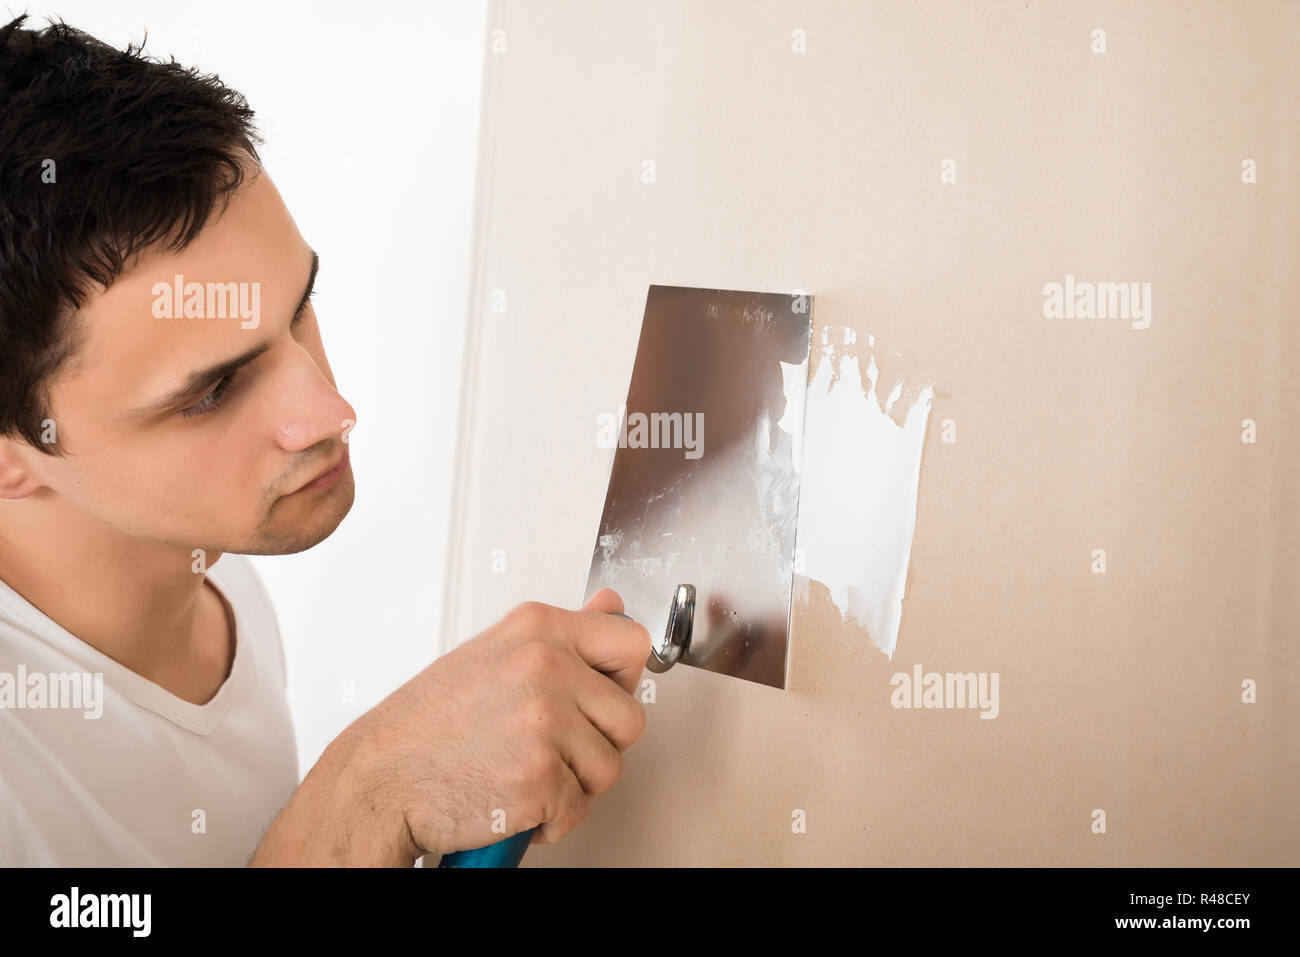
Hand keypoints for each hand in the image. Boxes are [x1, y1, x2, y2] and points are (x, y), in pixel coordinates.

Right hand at [250, 589, 649, 865]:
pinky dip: (550, 819)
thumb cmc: (428, 725)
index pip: (631, 641)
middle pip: (629, 717)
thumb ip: (562, 635)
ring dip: (574, 784)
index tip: (599, 698)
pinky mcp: (541, 776)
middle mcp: (546, 666)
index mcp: (538, 628)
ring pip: (609, 768)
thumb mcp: (495, 654)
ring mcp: (545, 721)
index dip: (622, 680)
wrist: (379, 780)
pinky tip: (514, 799)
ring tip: (525, 772)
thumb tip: (612, 605)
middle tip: (548, 748)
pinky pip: (578, 808)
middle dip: (596, 745)